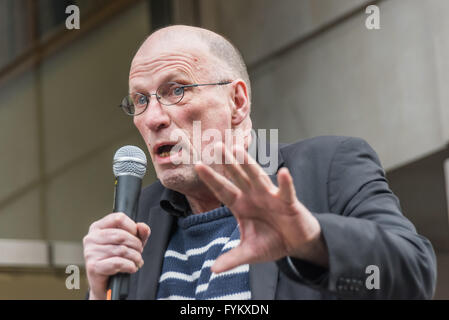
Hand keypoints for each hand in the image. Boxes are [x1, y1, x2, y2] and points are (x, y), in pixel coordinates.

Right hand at [82, 212, 149, 299]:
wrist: (106, 285)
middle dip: (136, 244)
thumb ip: (139, 233)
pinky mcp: (93, 266)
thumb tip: (142, 227)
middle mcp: (91, 238)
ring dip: (135, 257)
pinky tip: (131, 268)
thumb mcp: (131, 243)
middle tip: (139, 252)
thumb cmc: (116, 260)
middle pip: (122, 235)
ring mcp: (90, 252)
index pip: (118, 218)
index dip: (132, 227)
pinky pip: (117, 263)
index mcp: (98, 227)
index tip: (136, 236)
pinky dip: (129, 266)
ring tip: (137, 261)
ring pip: (122, 250)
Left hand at [194, 143, 327, 273]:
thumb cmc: (272, 242)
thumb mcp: (249, 252)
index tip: (198, 165)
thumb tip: (213, 271)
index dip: (211, 178)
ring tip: (239, 151)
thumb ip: (232, 258)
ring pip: (258, 178)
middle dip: (228, 163)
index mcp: (241, 205)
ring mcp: (271, 197)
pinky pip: (286, 191)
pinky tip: (283, 172)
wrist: (296, 244)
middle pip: (238, 177)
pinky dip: (285, 183)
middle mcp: (254, 196)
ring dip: (249, 165)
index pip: (223, 190)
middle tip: (216, 146)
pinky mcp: (288, 202)